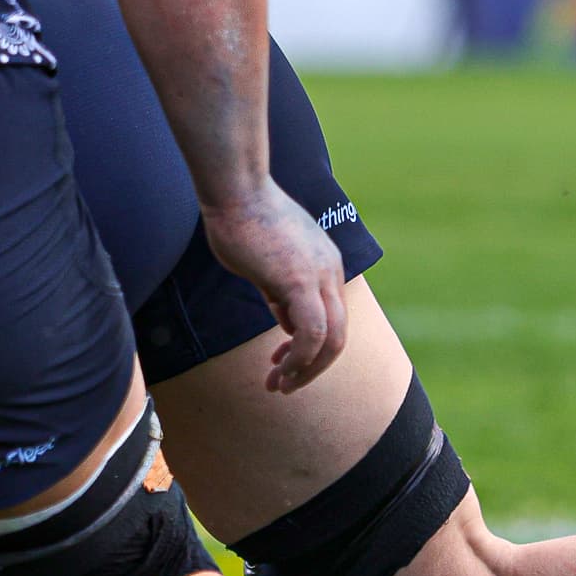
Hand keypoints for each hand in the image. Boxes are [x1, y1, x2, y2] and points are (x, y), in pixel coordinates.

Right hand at [202, 184, 347, 393]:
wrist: (236, 190)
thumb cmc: (241, 218)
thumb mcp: (266, 262)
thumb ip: (279, 290)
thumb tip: (285, 319)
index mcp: (326, 266)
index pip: (330, 319)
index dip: (309, 347)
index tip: (280, 360)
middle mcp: (331, 272)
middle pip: (339, 336)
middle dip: (313, 368)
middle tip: (285, 385)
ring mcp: (320, 276)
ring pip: (331, 340)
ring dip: (306, 370)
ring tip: (279, 385)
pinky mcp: (301, 281)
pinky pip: (311, 333)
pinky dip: (299, 358)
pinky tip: (280, 368)